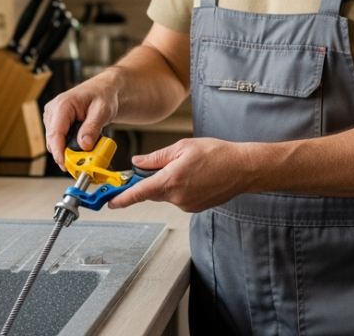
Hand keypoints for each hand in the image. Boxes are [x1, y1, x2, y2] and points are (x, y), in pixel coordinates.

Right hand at [43, 72, 121, 168]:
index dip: (59, 151)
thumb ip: (92, 128)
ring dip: (67, 150)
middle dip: (65, 154)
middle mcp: (53, 110)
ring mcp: (52, 116)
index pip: (55, 133)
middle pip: (53, 140)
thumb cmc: (103, 96)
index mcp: (63, 104)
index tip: (66, 165)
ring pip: (54, 142)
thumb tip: (84, 145)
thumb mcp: (102, 111)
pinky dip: (68, 146)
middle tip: (82, 164)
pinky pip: (58, 139)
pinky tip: (80, 145)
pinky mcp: (55, 122)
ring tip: (85, 152)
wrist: (104, 90)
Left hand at [108, 137, 254, 212]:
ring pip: (165, 195)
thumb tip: (137, 162)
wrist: (242, 168)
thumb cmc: (217, 154)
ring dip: (166, 183)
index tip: (110, 201)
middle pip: (151, 192)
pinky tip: (192, 177)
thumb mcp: (183, 147)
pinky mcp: (194, 208)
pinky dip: (178, 188)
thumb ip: (157, 157)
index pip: (139, 192)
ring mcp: (186, 204)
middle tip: (154, 168)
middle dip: (148, 182)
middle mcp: (177, 196)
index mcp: (171, 180)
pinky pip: (177, 198)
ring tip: (186, 168)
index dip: (122, 198)